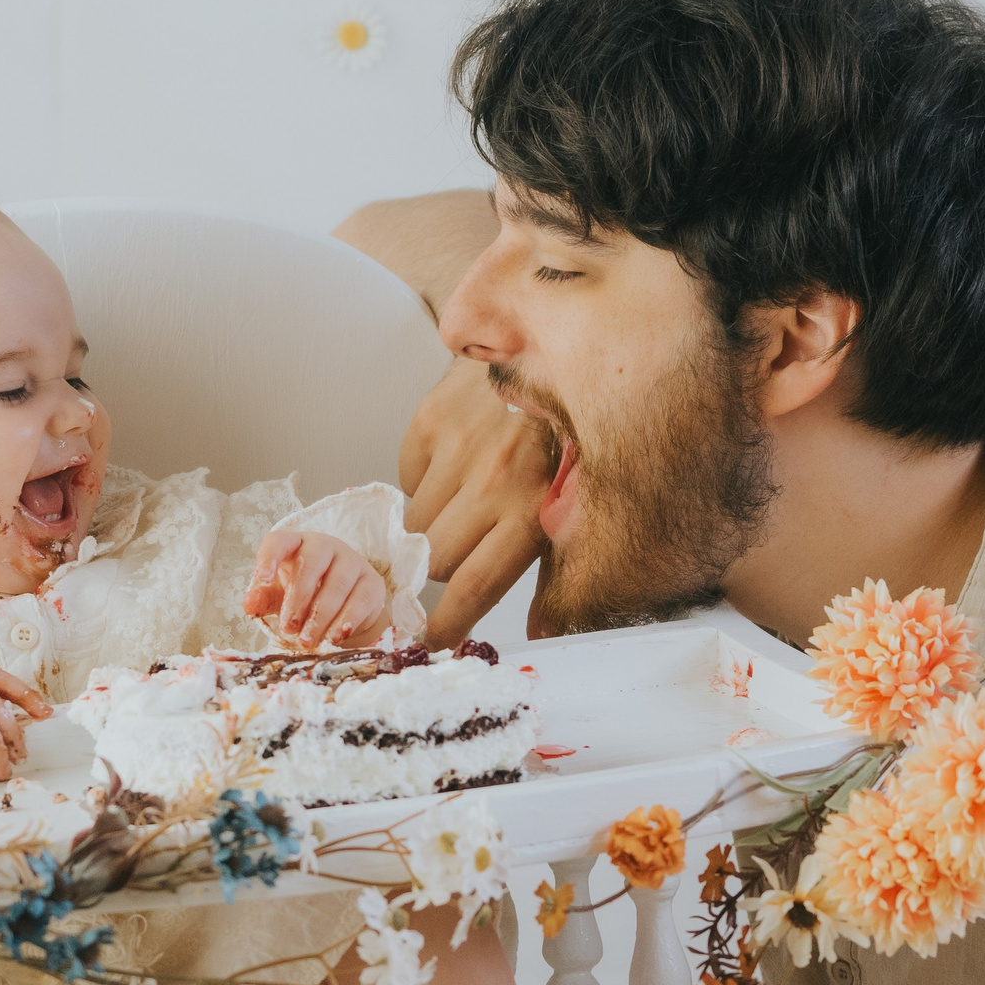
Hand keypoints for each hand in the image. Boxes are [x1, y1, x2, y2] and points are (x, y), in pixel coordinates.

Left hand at [246, 531, 391, 648]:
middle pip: (311, 564)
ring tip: (307, 641)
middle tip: (288, 628)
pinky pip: (360, 600)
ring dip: (320, 616)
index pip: (279, 541)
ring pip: (337, 584)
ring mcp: (352, 561)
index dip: (269, 557)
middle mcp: (325, 546)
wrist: (346, 604)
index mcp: (296, 544)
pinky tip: (334, 637)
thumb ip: (264, 598)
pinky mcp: (372, 582)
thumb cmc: (306, 593)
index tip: (262, 579)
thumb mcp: (280, 594)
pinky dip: (346, 621)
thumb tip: (249, 605)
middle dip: (298, 599)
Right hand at [401, 356, 554, 645]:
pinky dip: (424, 481)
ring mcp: (458, 448)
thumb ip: (556, 568)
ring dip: (431, 525)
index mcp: (532, 509)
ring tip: (460, 500)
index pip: (473, 586)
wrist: (553, 346)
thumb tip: (544, 629)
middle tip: (455, 555)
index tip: (430, 638)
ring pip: (414, 525)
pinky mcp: (431, 420)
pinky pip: (406, 478)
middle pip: (434, 561)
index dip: (445, 623)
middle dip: (440, 569)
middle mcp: (493, 481)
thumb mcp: (577, 504)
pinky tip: (456, 461)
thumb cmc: (569, 430)